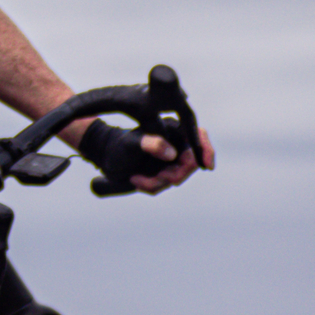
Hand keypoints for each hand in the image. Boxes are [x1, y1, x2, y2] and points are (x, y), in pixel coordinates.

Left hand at [77, 118, 215, 193]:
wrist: (106, 156)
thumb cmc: (118, 145)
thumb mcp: (131, 143)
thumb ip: (150, 143)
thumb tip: (171, 153)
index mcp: (171, 129)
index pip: (198, 136)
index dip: (206, 150)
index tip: (207, 166)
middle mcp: (174, 143)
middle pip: (189, 163)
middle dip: (173, 175)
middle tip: (156, 178)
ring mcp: (171, 158)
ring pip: (175, 177)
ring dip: (156, 182)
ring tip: (136, 179)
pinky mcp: (164, 171)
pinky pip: (164, 184)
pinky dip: (151, 185)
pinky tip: (136, 180)